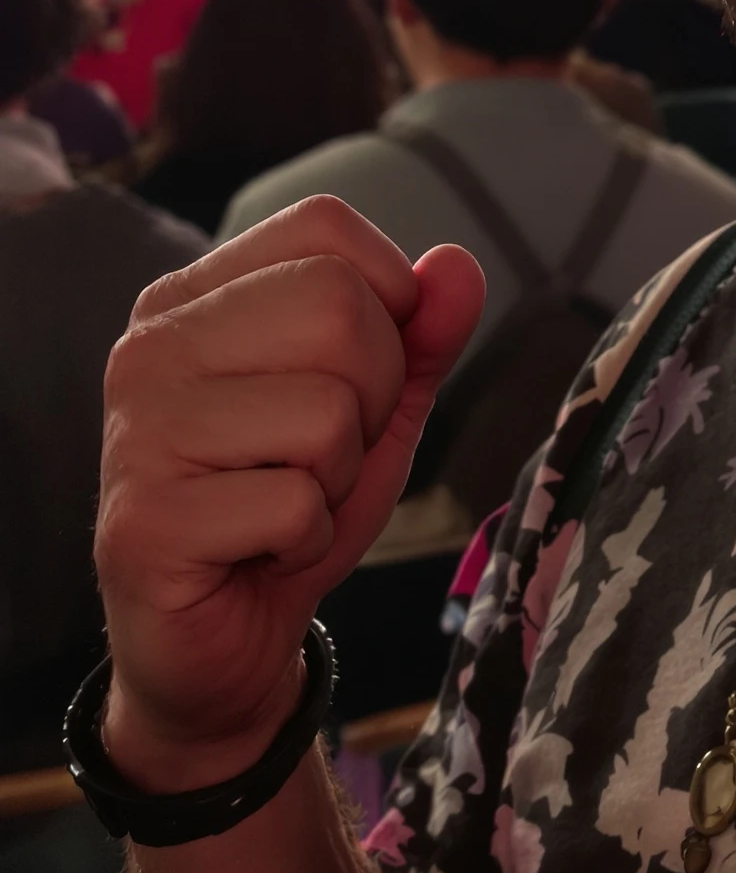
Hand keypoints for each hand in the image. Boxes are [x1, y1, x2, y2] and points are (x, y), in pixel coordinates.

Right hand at [95, 197, 484, 791]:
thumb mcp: (378, 405)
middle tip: (317, 458)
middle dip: (370, 398)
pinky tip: (260, 553)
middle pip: (338, 309)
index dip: (383, 303)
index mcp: (196, 296)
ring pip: (326, 411)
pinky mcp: (143, 522)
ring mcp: (138, 431)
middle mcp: (152, 345)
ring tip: (284, 503)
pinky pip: (296, 504)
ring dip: (338, 478)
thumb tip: (458, 264)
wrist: (222, 642)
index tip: (352, 376)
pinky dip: (308, 539)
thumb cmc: (293, 500)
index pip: (324, 230)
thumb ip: (424, 330)